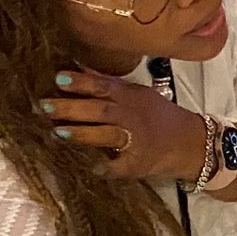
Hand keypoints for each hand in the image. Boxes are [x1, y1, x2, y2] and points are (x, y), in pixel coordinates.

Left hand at [45, 67, 207, 179]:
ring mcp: (137, 140)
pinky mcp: (139, 163)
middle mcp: (133, 117)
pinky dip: (105, 167)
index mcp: (131, 98)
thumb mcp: (139, 95)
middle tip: (44, 107)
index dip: (81, 82)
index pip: (104, 86)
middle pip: (101, 110)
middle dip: (71, 108)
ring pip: (107, 134)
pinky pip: (119, 166)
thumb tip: (79, 67)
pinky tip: (92, 167)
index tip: (58, 78)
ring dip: (82, 134)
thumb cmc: (160, 117)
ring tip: (59, 133)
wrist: (191, 144)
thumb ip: (111, 85)